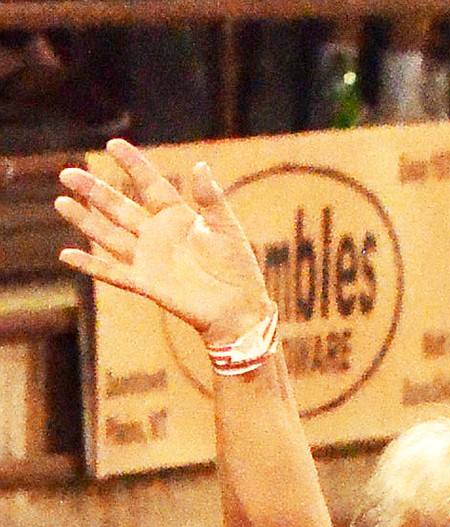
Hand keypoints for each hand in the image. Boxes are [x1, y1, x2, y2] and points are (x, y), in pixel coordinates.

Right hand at [56, 137, 272, 346]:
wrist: (238, 307)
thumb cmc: (236, 267)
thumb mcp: (225, 227)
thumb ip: (210, 198)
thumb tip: (200, 165)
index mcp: (176, 216)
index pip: (149, 184)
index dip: (132, 165)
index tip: (113, 145)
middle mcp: (156, 234)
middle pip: (118, 207)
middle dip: (94, 190)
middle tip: (68, 174)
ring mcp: (149, 259)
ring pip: (109, 235)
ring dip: (85, 220)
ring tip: (60, 202)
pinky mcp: (146, 283)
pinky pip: (113, 272)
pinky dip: (90, 265)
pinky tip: (66, 255)